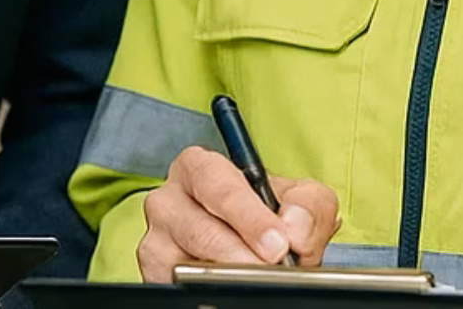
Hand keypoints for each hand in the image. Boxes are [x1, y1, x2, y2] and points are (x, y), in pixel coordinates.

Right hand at [137, 147, 339, 282]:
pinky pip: (178, 287)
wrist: (252, 244)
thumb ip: (307, 205)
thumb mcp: (297, 198)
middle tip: (273, 268)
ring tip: (257, 282)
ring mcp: (156, 241)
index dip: (248, 215)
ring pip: (187, 265)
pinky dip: (208, 294)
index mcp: (198, 168)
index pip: (215, 184)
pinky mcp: (155, 274)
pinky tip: (230, 294)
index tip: (278, 242)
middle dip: (241, 254)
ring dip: (226, 278)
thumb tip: (294, 228)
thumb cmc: (267, 214)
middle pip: (199, 229)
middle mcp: (168, 201)